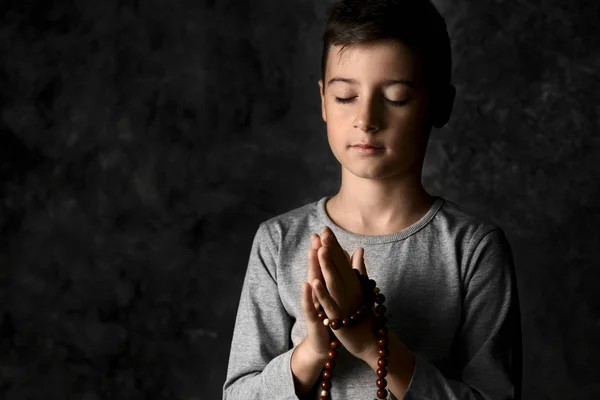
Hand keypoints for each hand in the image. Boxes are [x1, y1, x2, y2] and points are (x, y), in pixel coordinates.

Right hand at [300, 232, 330, 360]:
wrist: (323, 344)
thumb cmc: (330, 317)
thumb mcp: (335, 295)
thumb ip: (339, 276)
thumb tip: (345, 255)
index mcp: (324, 286)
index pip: (324, 264)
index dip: (325, 247)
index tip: (324, 229)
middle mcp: (317, 293)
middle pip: (316, 269)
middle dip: (316, 252)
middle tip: (315, 235)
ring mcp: (314, 305)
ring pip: (312, 283)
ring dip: (312, 267)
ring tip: (313, 251)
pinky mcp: (313, 318)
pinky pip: (310, 305)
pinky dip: (309, 295)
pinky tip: (308, 283)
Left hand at [311, 226, 378, 360]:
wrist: (370, 341)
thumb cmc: (363, 314)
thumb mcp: (360, 288)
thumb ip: (359, 269)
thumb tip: (359, 249)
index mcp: (354, 282)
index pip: (342, 260)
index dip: (334, 244)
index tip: (325, 228)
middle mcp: (351, 289)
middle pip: (339, 266)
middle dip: (331, 248)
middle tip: (323, 231)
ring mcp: (345, 303)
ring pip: (334, 281)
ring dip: (328, 265)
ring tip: (321, 249)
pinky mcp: (339, 317)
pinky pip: (329, 304)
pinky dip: (321, 293)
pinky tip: (313, 281)